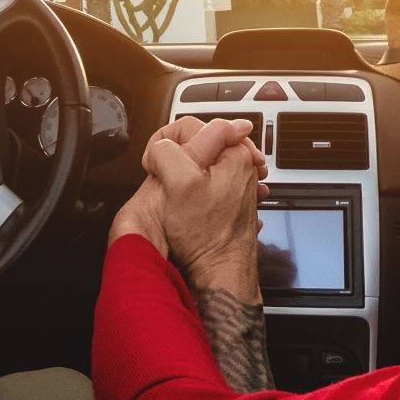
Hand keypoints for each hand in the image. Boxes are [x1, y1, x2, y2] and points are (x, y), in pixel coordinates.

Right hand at [107, 117, 264, 258]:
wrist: (221, 273)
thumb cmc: (206, 236)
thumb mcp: (178, 184)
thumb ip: (167, 151)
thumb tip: (160, 146)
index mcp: (235, 152)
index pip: (188, 126)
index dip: (164, 145)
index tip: (156, 167)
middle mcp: (243, 166)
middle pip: (196, 146)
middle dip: (176, 162)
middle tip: (168, 186)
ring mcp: (240, 185)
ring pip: (200, 167)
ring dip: (184, 180)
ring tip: (179, 202)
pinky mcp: (234, 202)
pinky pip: (207, 186)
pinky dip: (194, 193)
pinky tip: (189, 210)